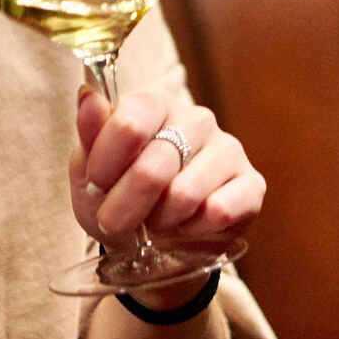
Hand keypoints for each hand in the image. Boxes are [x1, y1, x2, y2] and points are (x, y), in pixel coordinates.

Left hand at [69, 84, 263, 257]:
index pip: (130, 122)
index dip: (106, 162)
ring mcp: (227, 149)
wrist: (152, 242)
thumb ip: (90, 133)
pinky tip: (186, 225)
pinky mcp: (251, 184)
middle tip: (113, 221)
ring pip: (185, 193)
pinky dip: (193, 229)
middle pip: (155, 165)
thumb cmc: (118, 196)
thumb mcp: (90, 168)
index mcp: (155, 103)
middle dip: (125, 205)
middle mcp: (196, 118)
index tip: (95, 184)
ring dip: (159, 220)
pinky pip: (220, 211)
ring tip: (153, 221)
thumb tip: (87, 95)